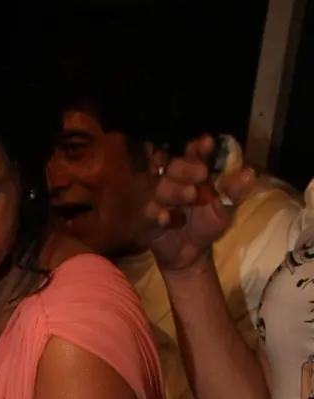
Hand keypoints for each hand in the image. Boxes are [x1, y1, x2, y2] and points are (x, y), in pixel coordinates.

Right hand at [146, 135, 255, 274]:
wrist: (190, 255)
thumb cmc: (207, 226)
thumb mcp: (225, 211)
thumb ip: (233, 193)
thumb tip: (249, 173)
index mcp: (193, 174)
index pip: (193, 154)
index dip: (199, 148)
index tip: (208, 143)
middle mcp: (173, 182)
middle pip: (173, 166)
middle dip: (187, 167)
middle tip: (202, 173)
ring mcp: (159, 200)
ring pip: (161, 188)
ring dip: (175, 190)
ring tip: (190, 195)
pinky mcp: (148, 220)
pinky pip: (149, 214)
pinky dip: (157, 215)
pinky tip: (166, 217)